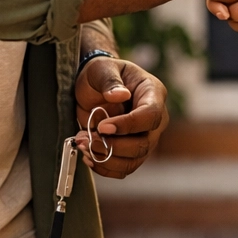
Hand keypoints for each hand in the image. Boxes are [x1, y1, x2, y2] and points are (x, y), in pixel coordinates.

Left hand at [73, 55, 167, 178]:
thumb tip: (120, 95)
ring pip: (133, 161)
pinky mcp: (132, 152)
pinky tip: (88, 157)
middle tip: (88, 140)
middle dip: (113, 147)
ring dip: (105, 159)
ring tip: (83, 145)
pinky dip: (104, 167)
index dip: (128, 125)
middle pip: (144, 144)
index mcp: (153, 94)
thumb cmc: (102, 73)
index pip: (150, 116)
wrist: (94, 87)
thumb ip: (110, 80)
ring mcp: (145, 138)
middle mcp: (154, 120)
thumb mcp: (102, 69)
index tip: (102, 127)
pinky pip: (123, 168)